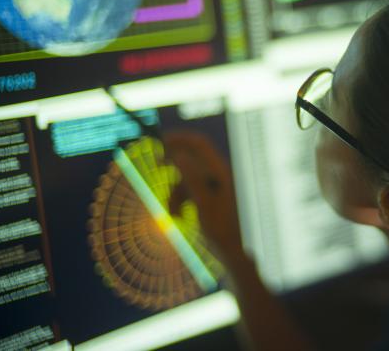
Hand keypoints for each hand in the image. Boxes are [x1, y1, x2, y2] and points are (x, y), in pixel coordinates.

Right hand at [164, 132, 244, 263]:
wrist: (231, 251)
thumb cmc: (220, 229)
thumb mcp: (203, 203)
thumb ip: (192, 178)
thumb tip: (178, 155)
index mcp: (221, 172)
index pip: (200, 144)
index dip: (180, 138)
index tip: (160, 141)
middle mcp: (220, 175)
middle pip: (192, 157)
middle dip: (174, 164)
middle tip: (157, 164)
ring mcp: (215, 185)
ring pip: (187, 178)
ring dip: (175, 192)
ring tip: (173, 214)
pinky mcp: (211, 196)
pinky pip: (190, 190)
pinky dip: (181, 200)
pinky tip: (179, 217)